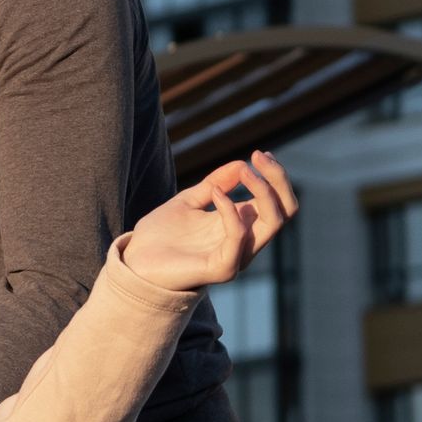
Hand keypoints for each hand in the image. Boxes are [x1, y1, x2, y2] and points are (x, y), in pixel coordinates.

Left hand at [125, 150, 296, 292]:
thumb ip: (214, 185)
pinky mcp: (222, 268)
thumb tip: (242, 163)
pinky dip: (230, 209)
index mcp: (240, 226)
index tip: (261, 153)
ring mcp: (236, 257)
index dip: (275, 176)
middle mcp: (245, 243)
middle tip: (260, 156)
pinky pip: (238, 236)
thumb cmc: (160, 236)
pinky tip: (216, 193)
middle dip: (278, 179)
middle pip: (286, 211)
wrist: (135, 262)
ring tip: (245, 169)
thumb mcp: (188, 201)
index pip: (277, 202)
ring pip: (273, 223)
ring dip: (263, 190)